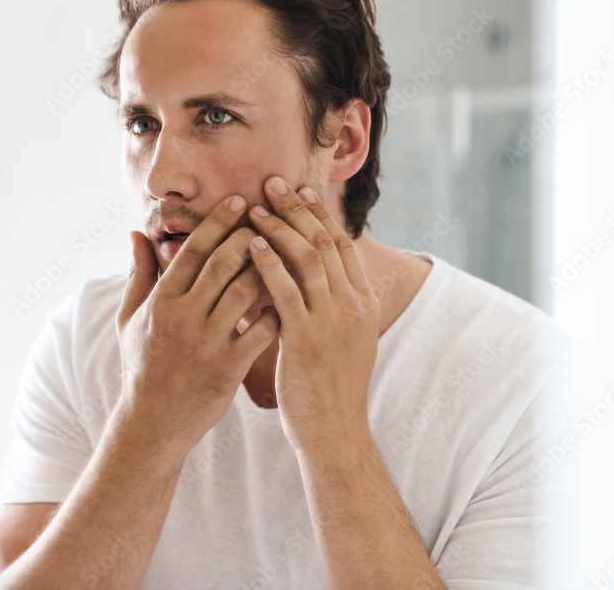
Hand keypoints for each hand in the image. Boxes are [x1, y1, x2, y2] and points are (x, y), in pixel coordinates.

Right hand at [115, 196, 279, 451]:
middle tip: (273, 218)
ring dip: (271, 267)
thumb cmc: (142, 366)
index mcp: (161, 301)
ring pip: (248, 290)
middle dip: (253, 234)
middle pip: (225, 262)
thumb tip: (137, 234)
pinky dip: (280, 308)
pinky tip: (295, 294)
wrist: (152, 422)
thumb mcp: (129, 318)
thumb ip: (138, 274)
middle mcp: (183, 317)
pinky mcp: (228, 367)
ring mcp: (207, 342)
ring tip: (289, 250)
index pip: (194, 249)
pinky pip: (263, 329)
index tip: (241, 200)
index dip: (219, 221)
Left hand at [247, 177, 379, 448]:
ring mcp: (333, 320)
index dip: (319, 215)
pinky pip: (287, 290)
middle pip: (325, 241)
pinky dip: (270, 263)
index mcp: (361, 303)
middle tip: (273, 183)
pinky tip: (252, 246)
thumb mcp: (342, 340)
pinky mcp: (309, 337)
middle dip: (297, 209)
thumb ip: (331, 306)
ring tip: (255, 209)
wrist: (334, 431)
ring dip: (280, 228)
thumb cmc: (330, 389)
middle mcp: (352, 304)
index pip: (341, 245)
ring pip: (307, 258)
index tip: (298, 192)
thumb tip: (316, 281)